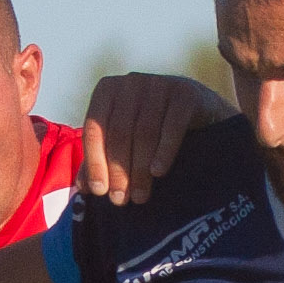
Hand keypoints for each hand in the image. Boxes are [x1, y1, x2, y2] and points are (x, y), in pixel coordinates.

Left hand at [78, 72, 229, 205]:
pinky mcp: (185, 93)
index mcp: (107, 90)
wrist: (200, 111)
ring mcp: (159, 84)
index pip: (95, 128)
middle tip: (121, 200)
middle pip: (119, 131)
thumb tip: (83, 188)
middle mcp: (131, 82)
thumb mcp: (124, 142)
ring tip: (140, 196)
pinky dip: (164, 150)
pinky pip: (172, 125)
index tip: (99, 191)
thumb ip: (101, 160)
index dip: (95, 161)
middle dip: (119, 170)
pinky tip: (159, 172)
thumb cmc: (152, 129)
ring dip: (140, 168)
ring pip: (144, 131)